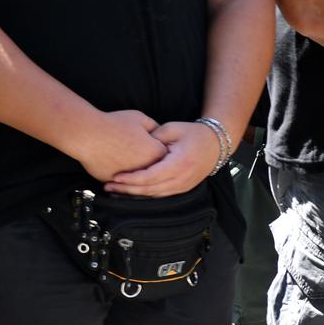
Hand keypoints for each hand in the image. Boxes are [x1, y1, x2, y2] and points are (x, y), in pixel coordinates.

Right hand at [71, 109, 166, 182]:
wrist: (88, 134)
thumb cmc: (114, 124)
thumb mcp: (141, 118)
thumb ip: (156, 127)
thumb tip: (160, 134)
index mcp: (155, 153)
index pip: (164, 153)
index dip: (156, 146)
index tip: (149, 141)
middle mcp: (145, 169)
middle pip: (152, 167)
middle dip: (147, 159)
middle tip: (136, 149)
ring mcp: (128, 178)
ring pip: (136, 176)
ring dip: (134, 170)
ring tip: (125, 156)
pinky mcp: (113, 182)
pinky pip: (119, 181)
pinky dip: (118, 175)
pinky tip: (114, 165)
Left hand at [104, 120, 219, 196]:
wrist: (216, 144)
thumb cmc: (194, 134)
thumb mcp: (173, 128)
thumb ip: (153, 136)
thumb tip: (135, 145)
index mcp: (180, 163)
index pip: (151, 176)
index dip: (132, 178)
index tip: (116, 177)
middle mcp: (182, 178)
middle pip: (150, 189)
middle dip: (127, 189)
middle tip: (108, 187)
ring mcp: (183, 186)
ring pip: (154, 196)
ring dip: (134, 195)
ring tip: (115, 192)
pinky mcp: (182, 189)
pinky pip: (160, 195)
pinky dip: (144, 195)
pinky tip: (131, 193)